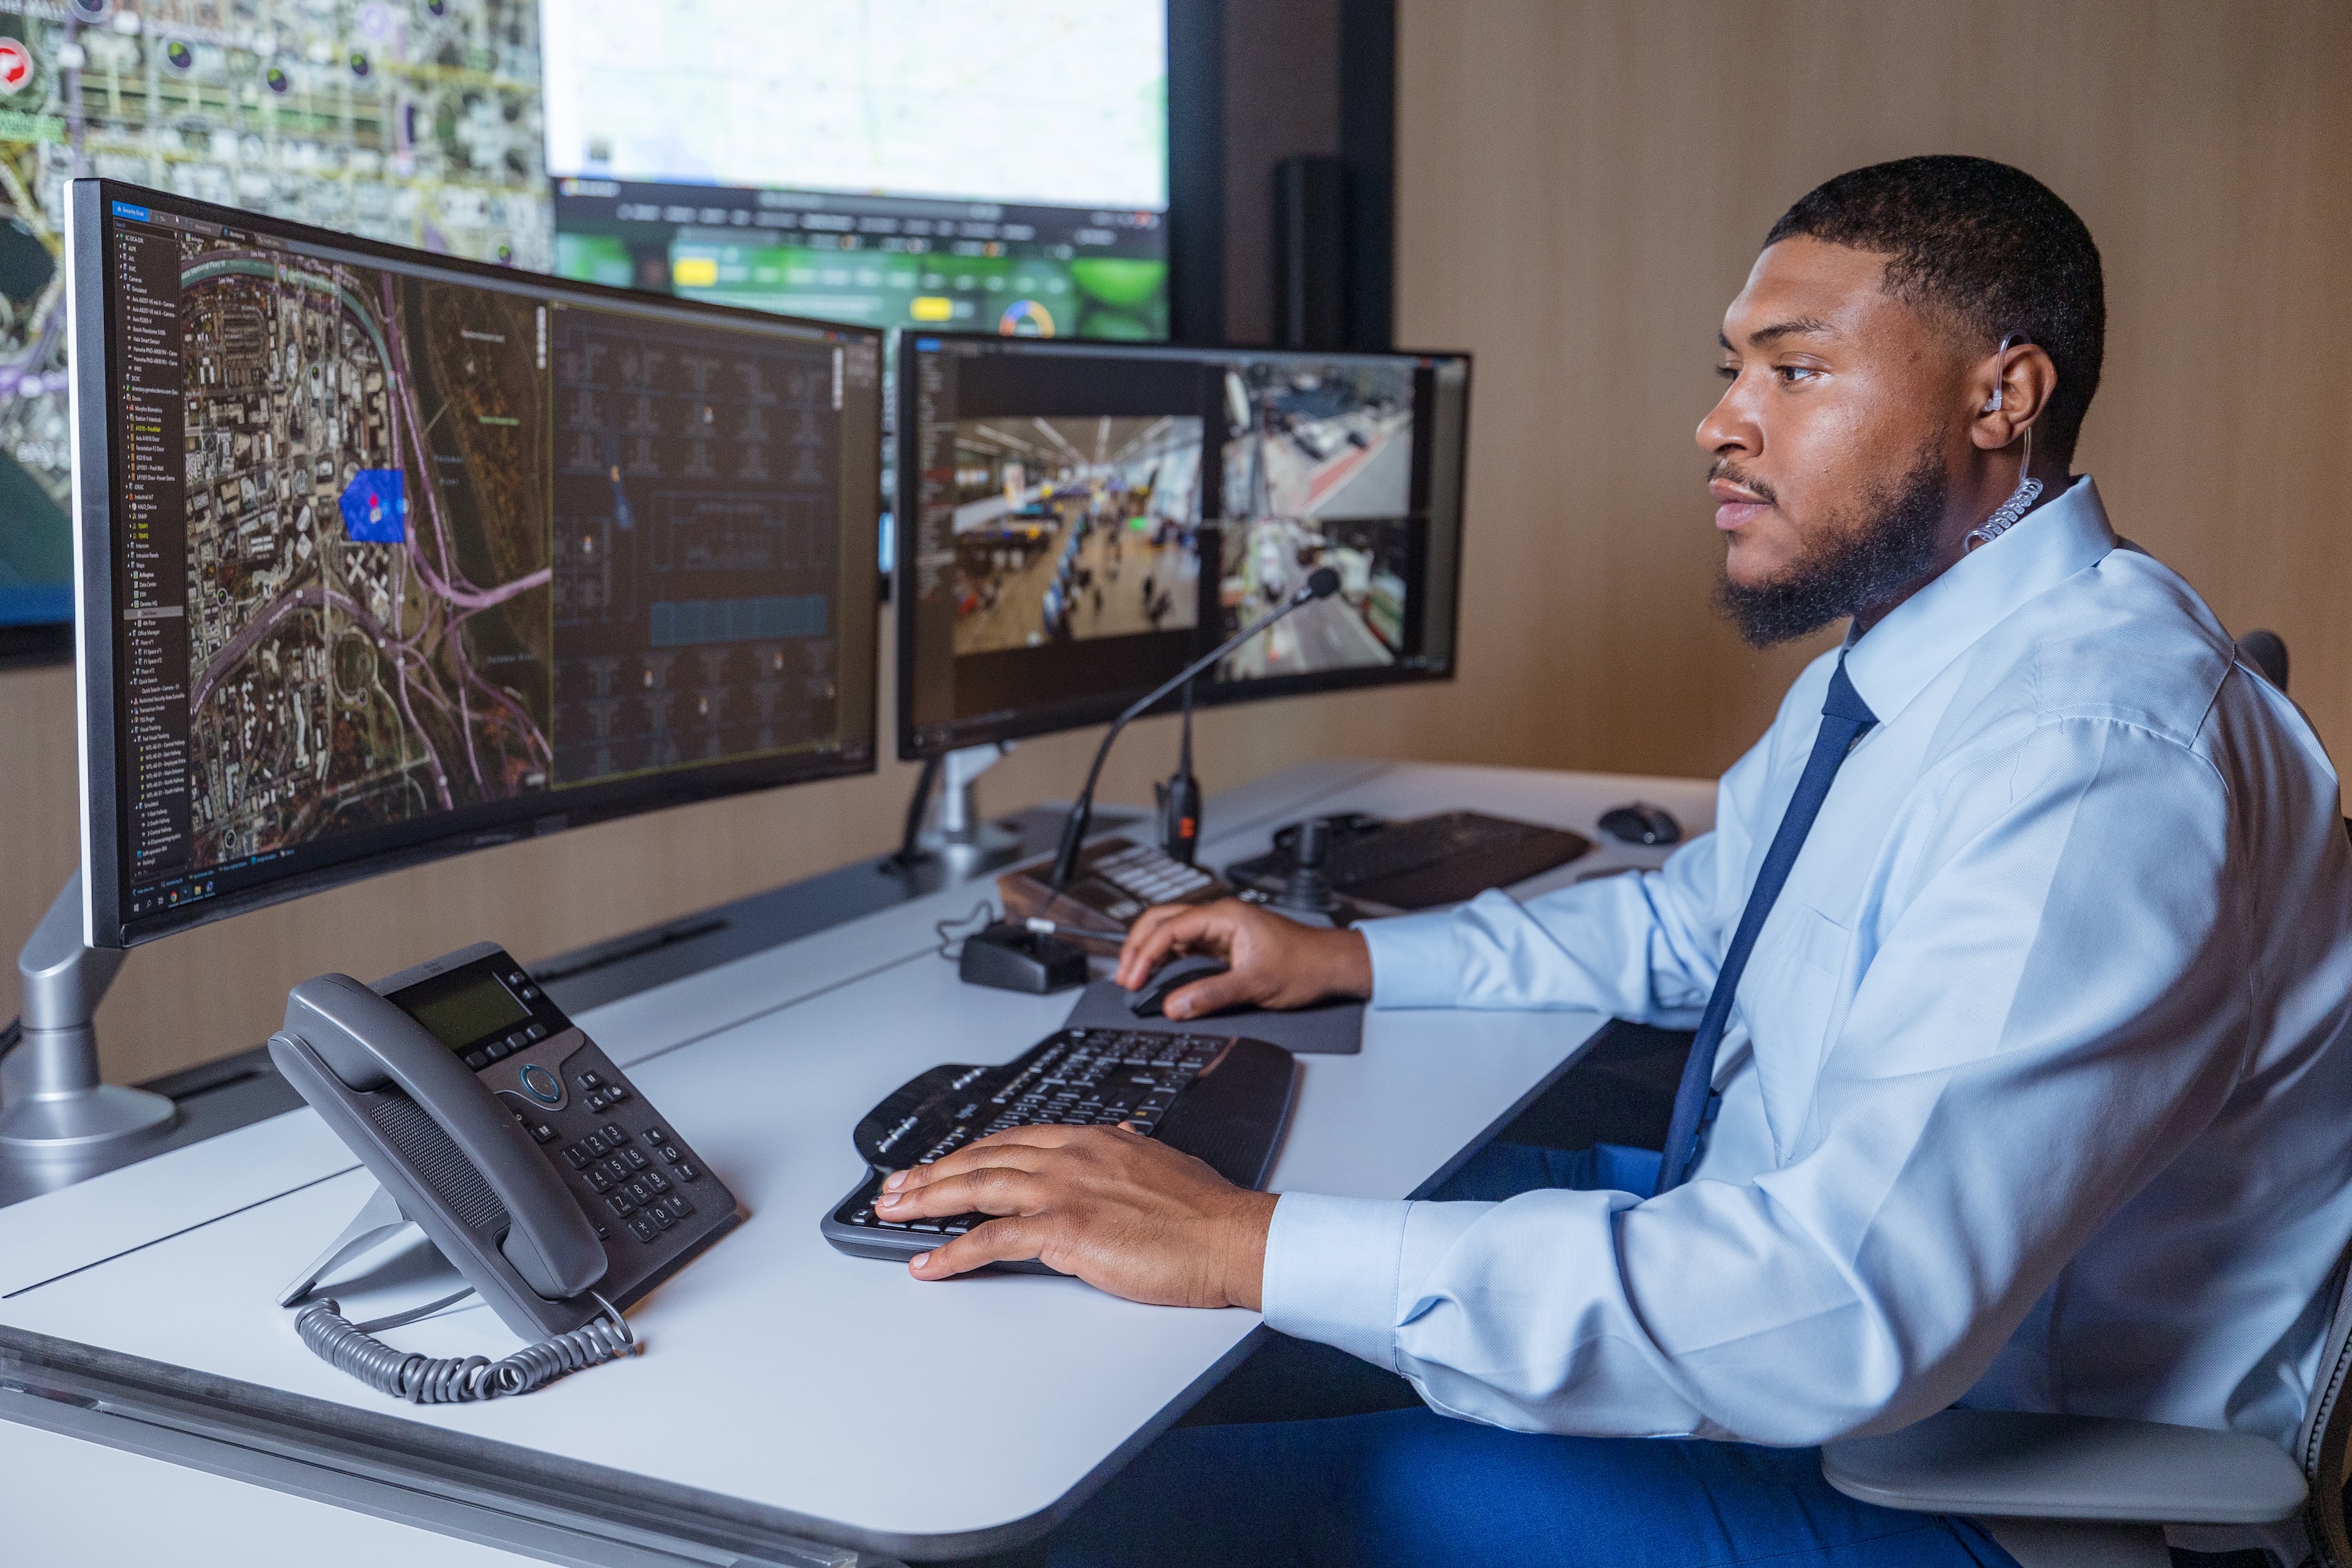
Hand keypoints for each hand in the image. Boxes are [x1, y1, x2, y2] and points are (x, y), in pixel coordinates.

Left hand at [875, 1125, 1277, 1307]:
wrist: (1231, 1236)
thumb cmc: (1205, 1210)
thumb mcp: (1160, 1162)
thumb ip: (1129, 1150)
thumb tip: (1118, 1140)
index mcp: (1092, 1139)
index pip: (1012, 1140)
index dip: (968, 1153)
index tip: (940, 1164)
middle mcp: (1071, 1155)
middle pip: (982, 1158)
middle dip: (931, 1172)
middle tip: (895, 1187)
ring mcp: (1065, 1190)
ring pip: (976, 1187)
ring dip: (926, 1201)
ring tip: (893, 1214)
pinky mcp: (1065, 1230)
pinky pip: (992, 1239)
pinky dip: (953, 1252)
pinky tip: (930, 1262)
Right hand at [1114, 897, 1372, 1018]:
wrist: (1332, 965)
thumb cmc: (1305, 964)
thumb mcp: (1256, 984)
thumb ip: (1212, 995)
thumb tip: (1174, 1006)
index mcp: (1224, 916)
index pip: (1170, 928)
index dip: (1145, 954)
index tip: (1132, 979)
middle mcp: (1218, 918)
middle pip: (1162, 921)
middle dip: (1137, 947)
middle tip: (1125, 977)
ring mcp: (1219, 930)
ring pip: (1171, 933)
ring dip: (1149, 953)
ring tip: (1134, 979)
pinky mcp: (1223, 945)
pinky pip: (1185, 948)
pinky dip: (1166, 961)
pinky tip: (1158, 978)